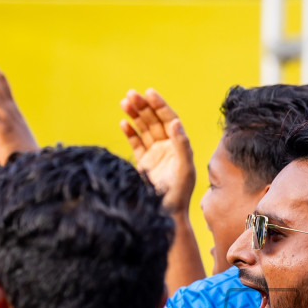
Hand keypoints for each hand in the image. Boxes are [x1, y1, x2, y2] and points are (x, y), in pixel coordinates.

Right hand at [119, 89, 194, 214]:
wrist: (166, 214)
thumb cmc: (178, 193)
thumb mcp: (184, 169)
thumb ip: (181, 145)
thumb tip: (175, 121)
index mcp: (179, 146)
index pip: (169, 119)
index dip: (159, 105)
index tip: (149, 92)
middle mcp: (168, 147)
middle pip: (155, 121)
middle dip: (144, 106)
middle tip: (131, 94)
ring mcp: (155, 154)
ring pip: (144, 129)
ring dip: (135, 115)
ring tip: (124, 102)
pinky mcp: (143, 163)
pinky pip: (136, 143)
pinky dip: (130, 132)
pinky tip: (123, 122)